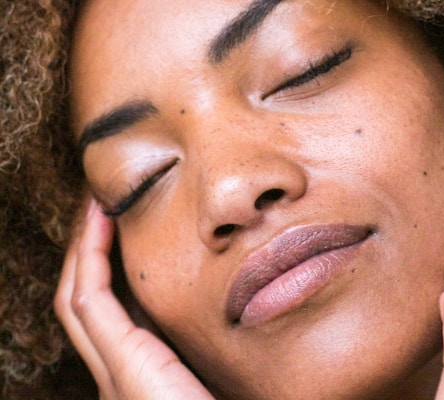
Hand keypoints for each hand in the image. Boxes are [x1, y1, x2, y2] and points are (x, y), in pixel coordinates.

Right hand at [54, 198, 213, 399]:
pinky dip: (89, 256)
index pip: (111, 306)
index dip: (107, 261)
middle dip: (87, 248)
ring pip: (79, 294)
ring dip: (82, 246)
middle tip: (99, 205)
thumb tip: (233, 295)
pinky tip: (100, 221)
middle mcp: (116, 369)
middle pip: (86, 296)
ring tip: (95, 204)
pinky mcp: (121, 366)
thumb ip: (208, 337)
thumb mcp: (217, 362)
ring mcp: (112, 370)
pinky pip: (89, 300)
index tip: (119, 222)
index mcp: (140, 368)